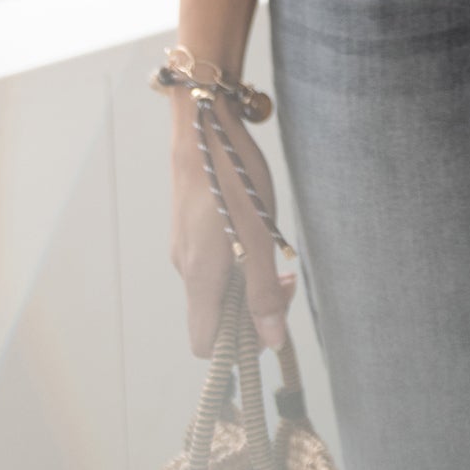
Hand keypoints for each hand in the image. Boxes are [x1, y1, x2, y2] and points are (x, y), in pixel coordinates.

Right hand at [168, 98, 296, 356]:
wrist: (203, 122)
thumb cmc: (232, 176)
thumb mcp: (259, 235)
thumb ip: (263, 290)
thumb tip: (271, 341)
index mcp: (199, 277)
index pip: (205, 344)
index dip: (237, 347)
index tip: (270, 320)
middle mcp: (184, 267)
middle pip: (215, 315)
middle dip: (252, 308)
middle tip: (286, 279)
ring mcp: (184, 244)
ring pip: (216, 286)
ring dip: (247, 281)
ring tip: (276, 251)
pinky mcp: (189, 225)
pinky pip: (212, 261)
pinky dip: (236, 259)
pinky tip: (257, 230)